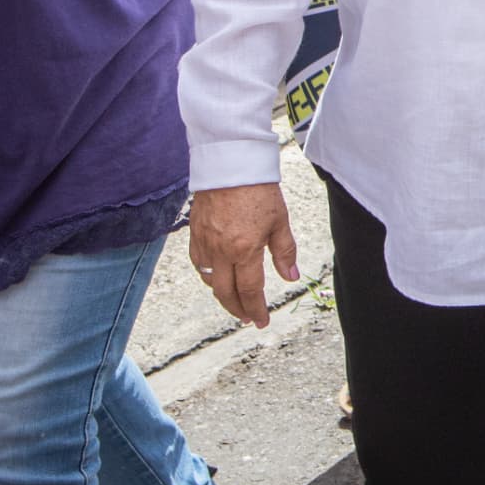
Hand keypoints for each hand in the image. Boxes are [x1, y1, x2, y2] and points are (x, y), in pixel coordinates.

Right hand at [188, 182, 301, 327]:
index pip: (250, 290)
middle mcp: (221, 251)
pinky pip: (198, 264)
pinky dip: (208, 276)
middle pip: (225, 292)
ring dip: (222, 295)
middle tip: (249, 318)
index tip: (262, 321)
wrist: (229, 163)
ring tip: (236, 300)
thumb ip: (284, 251)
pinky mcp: (194, 233)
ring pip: (209, 280)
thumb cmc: (258, 189)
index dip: (256, 309)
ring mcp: (204, 243)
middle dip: (238, 310)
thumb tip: (291, 277)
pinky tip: (217, 277)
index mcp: (244, 249)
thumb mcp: (279, 220)